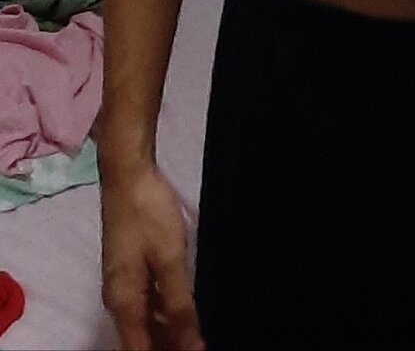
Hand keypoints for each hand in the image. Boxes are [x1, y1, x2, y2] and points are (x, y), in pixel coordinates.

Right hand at [100, 161, 204, 350]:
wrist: (128, 177)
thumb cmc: (148, 215)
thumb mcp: (170, 259)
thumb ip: (179, 304)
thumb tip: (190, 346)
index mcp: (125, 303)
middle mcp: (118, 300)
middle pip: (141, 341)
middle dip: (169, 348)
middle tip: (200, 345)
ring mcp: (122, 285)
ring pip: (144, 324)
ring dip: (167, 335)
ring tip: (197, 337)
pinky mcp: (129, 270)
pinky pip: (145, 305)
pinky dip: (163, 315)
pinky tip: (184, 312)